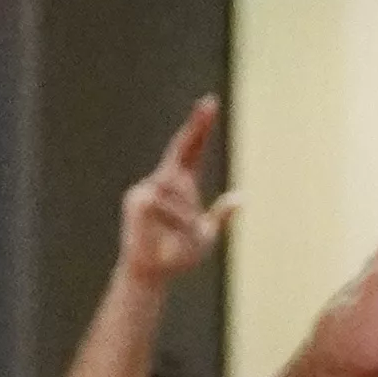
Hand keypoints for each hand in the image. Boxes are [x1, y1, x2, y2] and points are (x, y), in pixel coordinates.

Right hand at [121, 96, 239, 289]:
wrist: (155, 274)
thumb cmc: (178, 256)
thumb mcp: (206, 235)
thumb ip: (220, 216)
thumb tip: (240, 197)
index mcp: (181, 185)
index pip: (190, 149)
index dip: (199, 126)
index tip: (209, 102)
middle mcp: (162, 180)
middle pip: (183, 149)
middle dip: (198, 126)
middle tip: (210, 106)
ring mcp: (147, 188)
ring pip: (179, 189)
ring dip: (187, 217)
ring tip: (179, 236)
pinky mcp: (137, 200)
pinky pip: (162, 202)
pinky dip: (174, 220)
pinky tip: (167, 232)